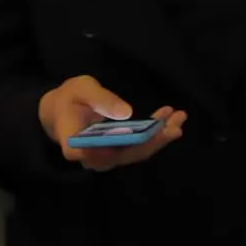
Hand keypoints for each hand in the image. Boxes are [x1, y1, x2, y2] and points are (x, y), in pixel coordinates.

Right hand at [39, 75, 187, 172]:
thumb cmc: (71, 98)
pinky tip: (170, 116)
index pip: (88, 155)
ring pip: (136, 152)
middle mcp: (92, 156)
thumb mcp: (81, 89)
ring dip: (161, 136)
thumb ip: (101, 100)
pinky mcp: (119, 152)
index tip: (136, 139)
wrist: (65, 110)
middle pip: (123, 155)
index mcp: (73, 142)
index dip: (112, 151)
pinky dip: (157, 132)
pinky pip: (139, 146)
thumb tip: (126, 113)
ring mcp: (107, 157)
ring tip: (180, 117)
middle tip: (175, 126)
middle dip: (153, 141)